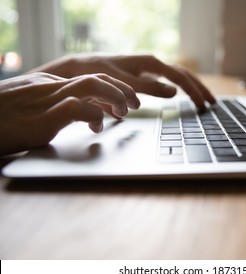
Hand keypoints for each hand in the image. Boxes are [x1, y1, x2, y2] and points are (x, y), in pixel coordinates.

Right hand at [0, 72, 139, 154]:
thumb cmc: (1, 121)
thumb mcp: (35, 110)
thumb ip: (60, 109)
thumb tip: (90, 117)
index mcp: (51, 84)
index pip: (91, 78)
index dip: (114, 88)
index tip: (126, 102)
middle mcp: (52, 86)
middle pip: (97, 77)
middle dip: (123, 89)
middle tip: (135, 105)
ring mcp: (47, 99)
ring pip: (92, 85)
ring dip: (115, 97)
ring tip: (124, 112)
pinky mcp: (42, 117)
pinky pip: (76, 107)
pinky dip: (94, 114)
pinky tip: (97, 126)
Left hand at [33, 54, 215, 109]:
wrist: (79, 70)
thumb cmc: (97, 74)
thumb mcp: (122, 82)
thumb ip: (147, 87)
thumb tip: (174, 91)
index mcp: (150, 62)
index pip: (180, 76)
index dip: (194, 91)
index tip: (204, 105)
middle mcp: (152, 64)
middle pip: (184, 75)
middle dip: (199, 89)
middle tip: (212, 104)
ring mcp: (149, 70)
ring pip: (177, 77)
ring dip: (192, 88)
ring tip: (204, 100)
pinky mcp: (144, 76)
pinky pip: (168, 81)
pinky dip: (180, 89)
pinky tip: (184, 97)